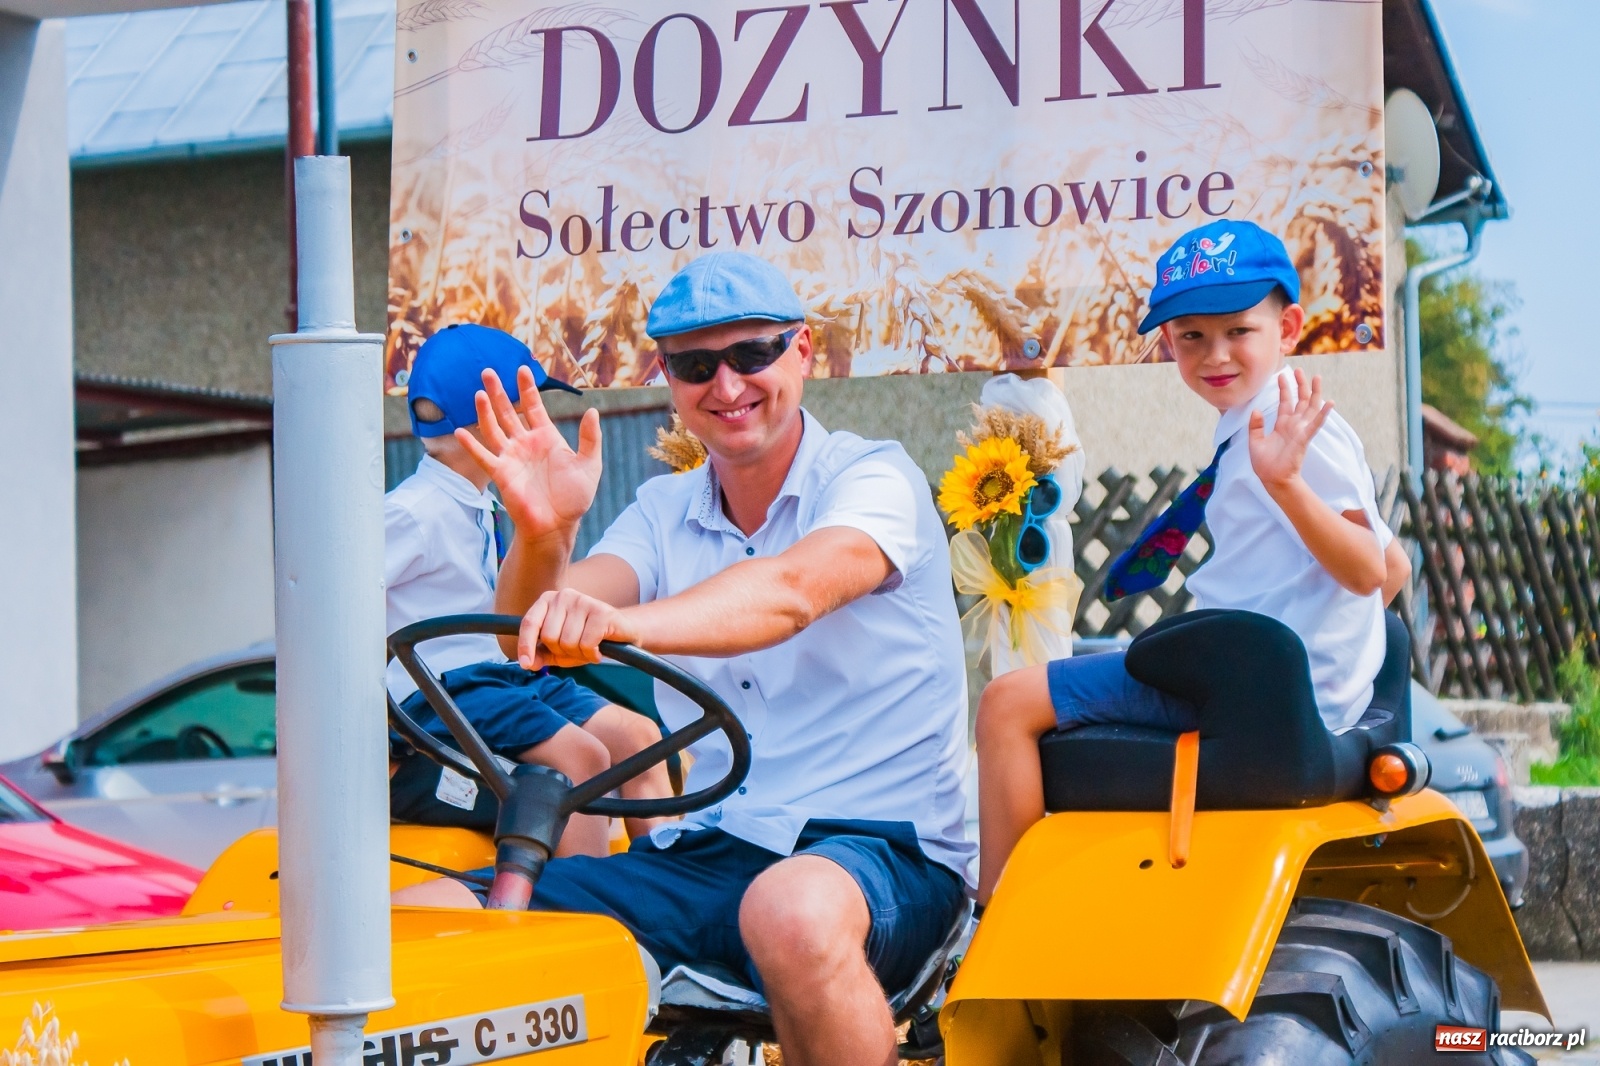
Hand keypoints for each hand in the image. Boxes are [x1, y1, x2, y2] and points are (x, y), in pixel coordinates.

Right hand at [455, 366, 601, 541]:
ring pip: (493, 428)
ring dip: (485, 411)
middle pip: (508, 412)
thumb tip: (592, 411)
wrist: (557, 525)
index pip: (533, 407)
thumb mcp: (589, 465)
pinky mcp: (501, 473)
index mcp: (546, 438)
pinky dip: (472, 445)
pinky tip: (460, 431)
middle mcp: (525, 444)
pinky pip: (483, 456)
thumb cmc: (574, 498)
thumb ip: (589, 438)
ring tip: (478, 392)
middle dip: (499, 392)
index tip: (523, 368)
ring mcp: (511, 457)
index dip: (528, 388)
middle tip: (488, 371)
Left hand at [518, 588, 641, 668]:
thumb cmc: (587, 639)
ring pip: (568, 642)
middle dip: (562, 651)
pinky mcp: (602, 612)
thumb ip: (541, 655)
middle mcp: (564, 595)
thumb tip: (528, 663)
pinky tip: (599, 650)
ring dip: (579, 654)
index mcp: (549, 600)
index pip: (529, 622)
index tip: (525, 664)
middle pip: (549, 636)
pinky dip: (592, 654)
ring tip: (590, 649)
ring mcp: (584, 601)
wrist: (622, 632)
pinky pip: (586, 644)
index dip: (525, 645)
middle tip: (577, 650)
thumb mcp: (560, 650)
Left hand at [1249, 368, 1331, 492]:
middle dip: (1300, 385)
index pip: (1285, 402)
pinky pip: (1316, 424)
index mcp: (1282, 425)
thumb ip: (1255, 425)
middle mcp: (1293, 425)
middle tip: (1300, 370)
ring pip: (1310, 407)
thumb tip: (1256, 409)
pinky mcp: (1304, 438)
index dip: (1284, 388)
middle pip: (1300, 400)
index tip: (1282, 375)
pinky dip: (1323, 413)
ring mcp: (1300, 430)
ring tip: (1317, 378)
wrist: (1271, 479)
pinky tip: (1330, 402)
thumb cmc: (1264, 464)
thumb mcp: (1255, 442)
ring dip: (1314, 393)